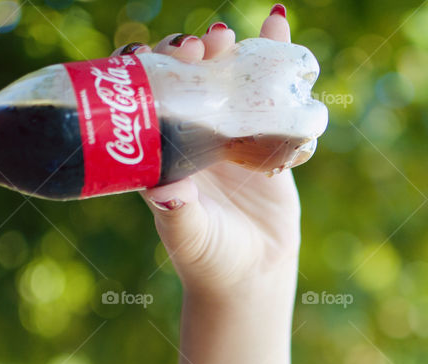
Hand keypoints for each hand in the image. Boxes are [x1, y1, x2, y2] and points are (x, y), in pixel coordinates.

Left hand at [117, 7, 300, 305]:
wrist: (251, 275)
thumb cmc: (209, 259)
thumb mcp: (189, 236)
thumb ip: (179, 215)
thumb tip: (164, 192)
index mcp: (162, 148)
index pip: (147, 93)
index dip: (151, 66)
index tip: (162, 56)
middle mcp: (191, 133)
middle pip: (187, 75)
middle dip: (193, 50)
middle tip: (205, 44)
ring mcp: (229, 133)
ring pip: (229, 77)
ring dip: (235, 47)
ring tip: (244, 30)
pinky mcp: (266, 139)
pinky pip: (272, 94)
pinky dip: (278, 59)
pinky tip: (280, 24)